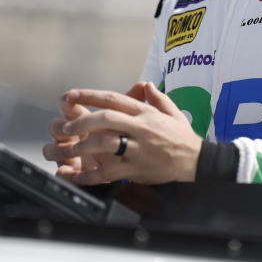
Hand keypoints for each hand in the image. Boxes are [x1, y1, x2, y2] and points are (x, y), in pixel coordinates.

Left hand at [43, 82, 201, 185]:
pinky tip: (79, 177)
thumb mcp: (172, 112)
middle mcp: (140, 128)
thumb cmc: (182, 136)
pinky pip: (110, 172)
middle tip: (65, 126)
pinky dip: (92, 175)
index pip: (113, 99)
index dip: (89, 95)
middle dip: (81, 121)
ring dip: (83, 145)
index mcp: (145, 113)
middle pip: (105, 119)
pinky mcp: (137, 169)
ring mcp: (138, 149)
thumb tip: (145, 85)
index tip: (70, 95)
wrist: (196, 161)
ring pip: (105, 143)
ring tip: (69, 149)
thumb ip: (157, 98)